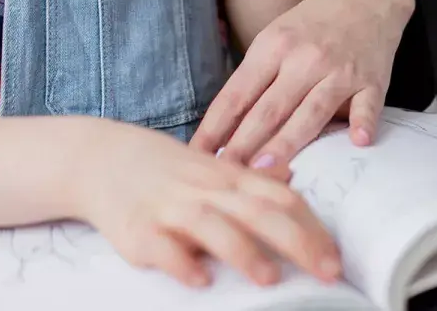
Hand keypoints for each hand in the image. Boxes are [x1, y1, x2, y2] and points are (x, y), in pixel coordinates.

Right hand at [69, 118, 340, 288]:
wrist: (99, 156)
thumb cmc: (164, 169)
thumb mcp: (211, 167)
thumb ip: (251, 180)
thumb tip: (293, 181)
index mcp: (228, 177)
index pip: (280, 197)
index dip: (312, 227)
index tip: (337, 257)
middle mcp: (205, 190)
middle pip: (258, 211)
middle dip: (297, 241)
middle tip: (327, 271)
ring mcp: (170, 208)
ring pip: (212, 225)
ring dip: (243, 251)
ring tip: (270, 278)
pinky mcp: (138, 229)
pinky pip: (161, 247)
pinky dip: (181, 262)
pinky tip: (199, 280)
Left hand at [191, 0, 414, 167]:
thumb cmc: (309, 27)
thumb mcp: (273, 42)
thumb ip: (253, 82)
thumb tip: (221, 131)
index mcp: (272, 48)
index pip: (237, 94)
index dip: (215, 127)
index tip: (197, 156)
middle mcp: (304, 59)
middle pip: (269, 108)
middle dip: (244, 143)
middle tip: (224, 174)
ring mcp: (339, 70)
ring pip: (311, 111)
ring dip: (288, 140)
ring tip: (268, 169)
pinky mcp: (373, 80)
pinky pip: (367, 104)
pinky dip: (363, 121)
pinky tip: (358, 140)